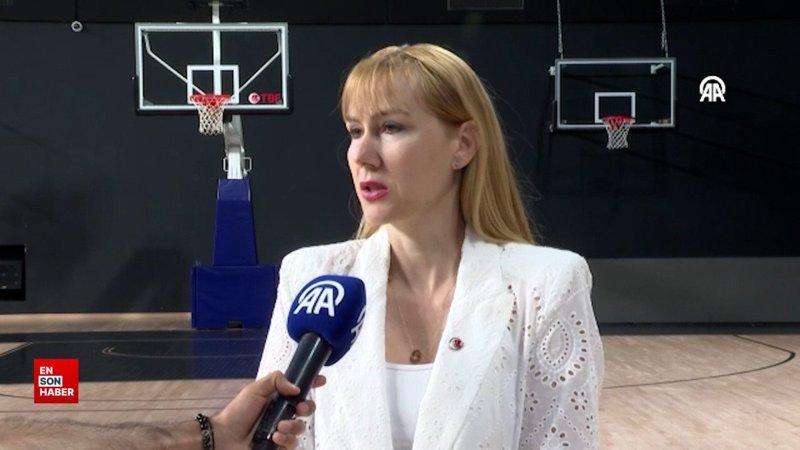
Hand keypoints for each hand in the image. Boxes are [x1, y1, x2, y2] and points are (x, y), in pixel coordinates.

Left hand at [211, 371, 325, 448]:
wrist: (224, 437)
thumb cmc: (238, 412)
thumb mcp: (255, 390)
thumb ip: (276, 380)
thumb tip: (296, 388)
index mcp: (278, 399)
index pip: (300, 390)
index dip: (312, 384)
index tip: (321, 381)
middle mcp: (283, 414)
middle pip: (307, 410)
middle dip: (307, 408)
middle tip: (299, 409)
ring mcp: (282, 432)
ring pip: (301, 429)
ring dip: (293, 427)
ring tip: (279, 428)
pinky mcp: (279, 447)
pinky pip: (293, 445)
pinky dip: (287, 441)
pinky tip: (276, 438)